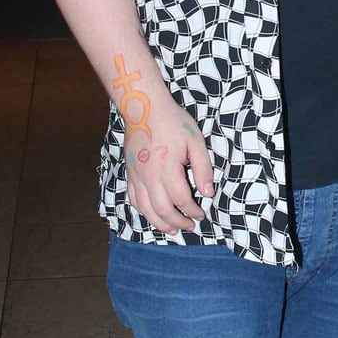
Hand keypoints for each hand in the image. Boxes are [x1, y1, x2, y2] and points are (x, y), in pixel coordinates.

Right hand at [122, 90, 215, 234]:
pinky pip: (133, 199)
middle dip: (178, 222)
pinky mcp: (129, 173)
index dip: (193, 211)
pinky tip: (152, 215)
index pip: (182, 199)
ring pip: (145, 209)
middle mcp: (149, 175)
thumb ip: (203, 168)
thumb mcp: (195, 141)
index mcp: (167, 167)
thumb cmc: (173, 122)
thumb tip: (208, 193)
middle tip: (190, 226)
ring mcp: (136, 175)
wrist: (144, 107)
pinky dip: (143, 211)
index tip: (201, 214)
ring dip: (159, 223)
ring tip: (172, 230)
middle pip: (163, 210)